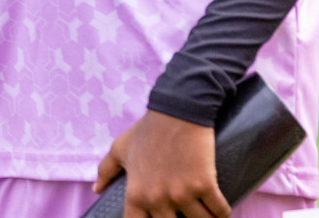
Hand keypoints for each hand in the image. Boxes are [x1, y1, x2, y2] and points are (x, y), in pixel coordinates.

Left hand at [95, 110, 228, 217]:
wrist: (177, 110)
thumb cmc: (147, 130)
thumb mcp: (120, 148)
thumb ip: (105, 170)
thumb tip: (96, 189)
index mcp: (136, 194)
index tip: (158, 217)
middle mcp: (158, 199)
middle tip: (184, 210)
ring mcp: (182, 194)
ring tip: (204, 213)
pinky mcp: (204, 185)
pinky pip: (219, 212)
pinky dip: (222, 213)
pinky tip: (219, 210)